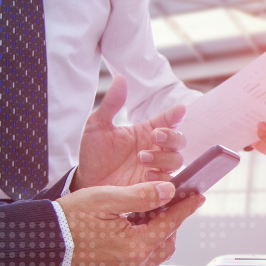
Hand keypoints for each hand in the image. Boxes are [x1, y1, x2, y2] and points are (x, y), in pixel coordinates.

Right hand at [57, 181, 203, 265]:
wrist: (42, 247)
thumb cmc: (67, 223)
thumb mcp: (105, 200)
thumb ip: (140, 196)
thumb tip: (167, 191)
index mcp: (135, 246)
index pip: (170, 223)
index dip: (185, 207)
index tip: (197, 197)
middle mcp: (134, 265)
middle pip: (167, 241)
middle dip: (170, 221)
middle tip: (166, 203)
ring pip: (155, 254)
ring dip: (157, 234)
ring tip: (146, 215)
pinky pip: (140, 262)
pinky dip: (143, 246)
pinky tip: (131, 232)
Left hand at [73, 75, 186, 190]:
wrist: (86, 181)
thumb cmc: (93, 154)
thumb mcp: (97, 126)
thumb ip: (111, 104)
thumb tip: (120, 78)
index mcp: (145, 132)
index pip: (167, 120)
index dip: (175, 115)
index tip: (179, 110)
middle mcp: (154, 149)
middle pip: (179, 140)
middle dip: (172, 137)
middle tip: (155, 137)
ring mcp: (156, 168)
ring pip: (177, 160)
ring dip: (163, 158)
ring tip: (142, 158)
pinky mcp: (154, 187)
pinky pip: (170, 183)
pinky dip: (162, 178)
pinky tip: (147, 176)